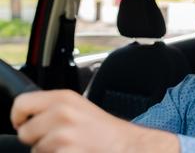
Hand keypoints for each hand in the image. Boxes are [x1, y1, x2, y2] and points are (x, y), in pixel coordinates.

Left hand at [11, 90, 179, 152]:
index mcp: (64, 98)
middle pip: (25, 132)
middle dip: (37, 138)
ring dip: (49, 151)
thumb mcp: (78, 106)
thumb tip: (27, 114)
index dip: (19, 116)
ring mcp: (63, 136)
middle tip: (59, 137)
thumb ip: (53, 106)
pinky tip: (75, 151)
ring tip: (72, 145)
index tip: (23, 123)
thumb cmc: (104, 129)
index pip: (21, 103)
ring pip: (35, 150)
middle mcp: (61, 114)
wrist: (124, 145)